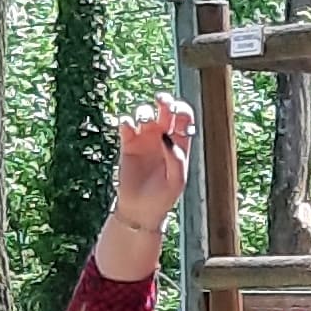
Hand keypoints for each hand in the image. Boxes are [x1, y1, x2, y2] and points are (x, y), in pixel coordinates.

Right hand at [109, 96, 196, 232]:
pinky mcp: (128, 144)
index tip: (176, 111)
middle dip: (164, 101)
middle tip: (161, 101)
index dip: (182, 109)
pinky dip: (127, 121)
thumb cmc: (163, 197)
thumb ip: (176, 158)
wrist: (140, 210)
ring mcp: (145, 139)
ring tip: (144, 121)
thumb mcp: (176, 181)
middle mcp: (162, 137)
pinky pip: (126, 125)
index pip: (184, 117)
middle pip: (165, 109)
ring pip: (145, 113)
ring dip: (145, 111)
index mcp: (180, 143)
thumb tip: (166, 136)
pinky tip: (129, 127)